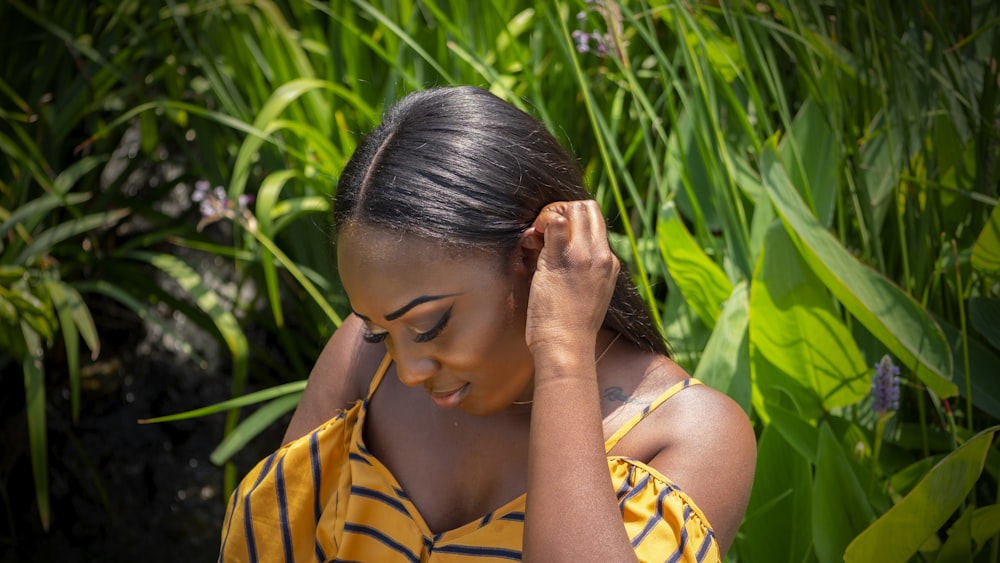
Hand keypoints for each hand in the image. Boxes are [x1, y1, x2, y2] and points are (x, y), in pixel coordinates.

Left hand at [522, 200, 619, 363]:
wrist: (567, 347)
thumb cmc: (569, 329)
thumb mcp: (586, 295)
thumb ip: (580, 271)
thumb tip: (556, 252)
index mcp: (609, 264)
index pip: (595, 222)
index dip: (572, 220)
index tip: (553, 238)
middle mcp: (601, 256)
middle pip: (587, 207)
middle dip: (562, 210)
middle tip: (543, 231)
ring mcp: (583, 257)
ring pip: (574, 208)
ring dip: (550, 214)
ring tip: (536, 237)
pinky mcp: (562, 260)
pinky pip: (555, 222)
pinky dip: (540, 223)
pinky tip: (531, 241)